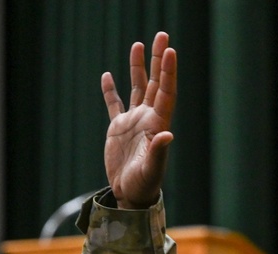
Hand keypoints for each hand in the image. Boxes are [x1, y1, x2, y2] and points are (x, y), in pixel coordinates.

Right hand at [101, 32, 176, 208]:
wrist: (130, 195)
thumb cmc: (144, 185)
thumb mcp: (152, 170)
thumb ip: (158, 152)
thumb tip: (167, 136)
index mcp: (158, 124)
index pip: (165, 92)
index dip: (168, 72)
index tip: (170, 51)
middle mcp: (148, 118)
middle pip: (154, 82)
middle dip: (158, 59)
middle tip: (162, 35)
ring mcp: (133, 122)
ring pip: (136, 87)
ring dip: (137, 67)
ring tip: (138, 44)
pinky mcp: (118, 128)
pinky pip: (114, 104)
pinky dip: (110, 90)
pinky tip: (107, 75)